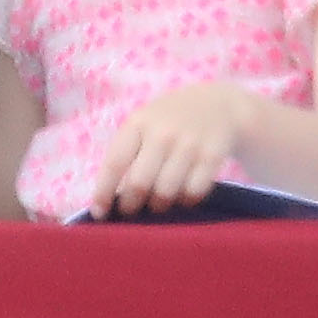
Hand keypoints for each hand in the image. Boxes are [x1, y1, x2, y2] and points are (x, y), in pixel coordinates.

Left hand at [89, 80, 254, 212]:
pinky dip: (185, 201)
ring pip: (166, 192)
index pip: (115, 163)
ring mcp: (189, 145)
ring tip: (156, 204)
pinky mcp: (213, 156)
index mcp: (138, 124)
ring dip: (158, 205)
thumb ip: (127, 152)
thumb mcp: (143, 123)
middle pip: (140, 183)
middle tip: (130, 211)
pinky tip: (181, 197)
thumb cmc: (169, 121)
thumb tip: (107, 194)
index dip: (103, 191)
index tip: (98, 213)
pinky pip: (193, 192)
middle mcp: (162, 134)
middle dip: (131, 204)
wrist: (218, 104)